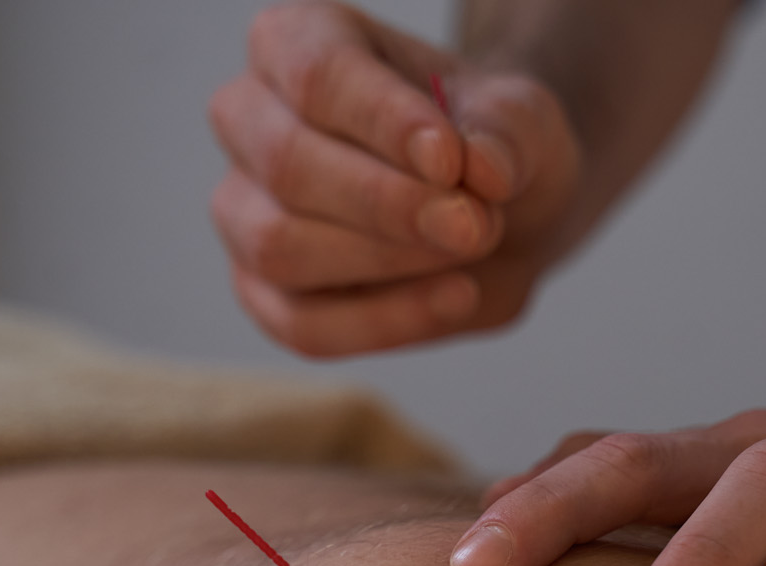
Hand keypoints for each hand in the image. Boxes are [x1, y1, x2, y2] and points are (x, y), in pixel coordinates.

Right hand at [208, 2, 579, 355]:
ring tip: (468, 249)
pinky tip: (456, 297)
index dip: (385, 123)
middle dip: (387, 204)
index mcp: (296, 42)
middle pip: (288, 165)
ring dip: (385, 260)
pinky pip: (303, 325)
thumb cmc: (489, 144)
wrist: (499, 209)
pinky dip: (386, 322)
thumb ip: (505, 134)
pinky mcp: (263, 293)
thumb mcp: (522, 120)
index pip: (319, 76)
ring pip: (280, 246)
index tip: (452, 160)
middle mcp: (249, 120)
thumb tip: (481, 170)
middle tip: (473, 223)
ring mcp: (243, 212)